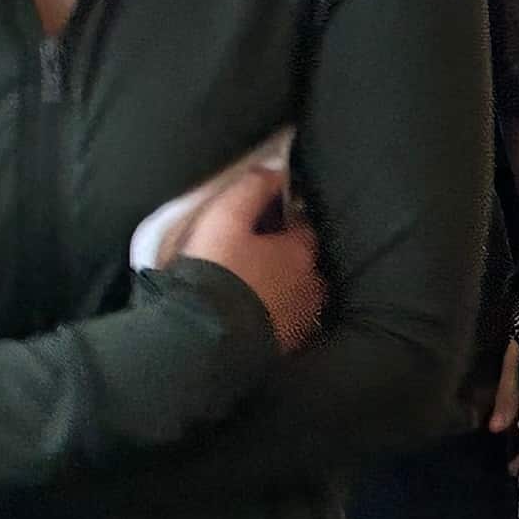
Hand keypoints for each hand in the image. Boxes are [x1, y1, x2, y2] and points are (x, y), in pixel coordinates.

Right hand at [165, 162, 326, 354]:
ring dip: (283, 289)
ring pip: (299, 295)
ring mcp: (302, 320)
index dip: (284, 220)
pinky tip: (254, 317)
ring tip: (254, 289)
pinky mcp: (287, 347)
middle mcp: (311, 285)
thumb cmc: (218, 269)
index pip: (302, 226)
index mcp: (301, 252)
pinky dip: (275, 317)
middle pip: (304, 263)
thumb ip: (252, 188)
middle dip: (287, 258)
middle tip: (257, 257)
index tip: (265, 221)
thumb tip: (274, 170)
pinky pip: (286, 324)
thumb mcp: (226, 216)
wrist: (206, 336)